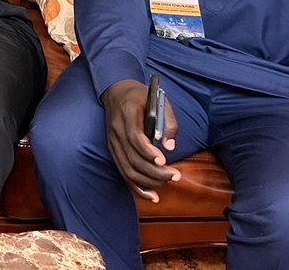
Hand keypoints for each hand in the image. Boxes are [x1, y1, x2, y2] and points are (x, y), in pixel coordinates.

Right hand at [101, 79, 179, 201]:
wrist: (116, 93)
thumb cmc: (140, 97)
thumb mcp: (158, 101)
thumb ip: (168, 122)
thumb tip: (170, 147)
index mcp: (126, 115)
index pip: (134, 138)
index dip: (148, 152)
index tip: (164, 161)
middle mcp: (116, 131)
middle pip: (132, 159)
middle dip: (155, 172)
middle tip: (175, 176)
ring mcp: (113, 143)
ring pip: (127, 170)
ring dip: (148, 181)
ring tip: (167, 182)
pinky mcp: (114, 152)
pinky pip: (123, 174)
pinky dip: (137, 188)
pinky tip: (152, 196)